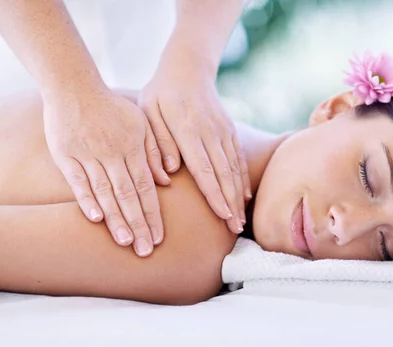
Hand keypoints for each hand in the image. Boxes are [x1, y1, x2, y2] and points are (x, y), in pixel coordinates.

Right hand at [42, 87, 169, 256]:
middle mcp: (114, 155)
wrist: (75, 87)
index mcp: (134, 149)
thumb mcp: (141, 124)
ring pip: (106, 192)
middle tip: (145, 250)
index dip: (153, 214)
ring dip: (116, 218)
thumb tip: (167, 181)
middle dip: (139, 225)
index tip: (159, 237)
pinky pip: (78, 181)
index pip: (146, 188)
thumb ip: (155, 152)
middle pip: (129, 196)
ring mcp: (89, 155)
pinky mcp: (66, 155)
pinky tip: (96, 219)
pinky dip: (87, 199)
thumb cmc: (112, 108)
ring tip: (126, 242)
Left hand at [139, 64, 250, 234]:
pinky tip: (244, 197)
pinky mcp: (230, 131)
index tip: (222, 216)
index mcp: (189, 130)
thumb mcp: (148, 111)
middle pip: (224, 174)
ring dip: (238, 197)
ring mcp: (224, 132)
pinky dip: (242, 179)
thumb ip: (158, 142)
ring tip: (239, 221)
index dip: (214, 195)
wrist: (188, 69)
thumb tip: (169, 172)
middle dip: (231, 204)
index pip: (204, 169)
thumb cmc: (161, 93)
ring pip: (234, 169)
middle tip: (234, 230)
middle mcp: (211, 133)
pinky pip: (238, 159)